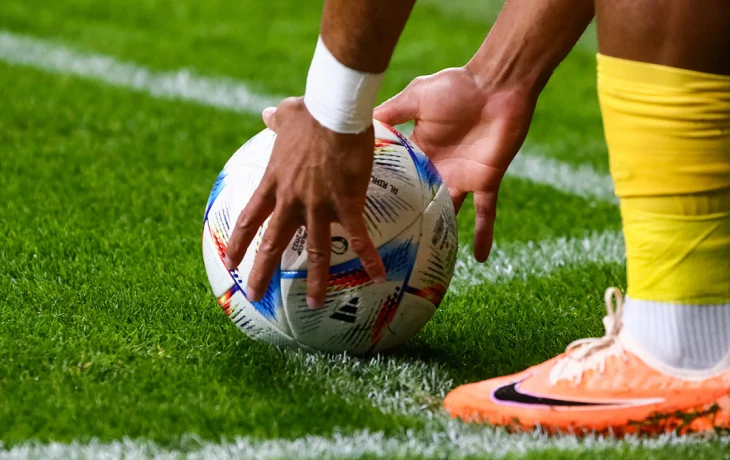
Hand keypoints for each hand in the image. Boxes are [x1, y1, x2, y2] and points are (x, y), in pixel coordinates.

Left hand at [225, 97, 385, 308]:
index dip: (238, 243)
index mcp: (275, 182)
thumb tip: (266, 114)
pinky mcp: (346, 203)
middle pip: (272, 243)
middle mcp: (291, 200)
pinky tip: (377, 276)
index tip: (230, 262)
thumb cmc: (313, 111)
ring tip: (313, 304)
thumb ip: (276, 120)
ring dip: (314, 280)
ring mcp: (318, 205)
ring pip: (315, 251)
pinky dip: (368, 258)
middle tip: (254, 295)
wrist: (335, 110)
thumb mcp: (288, 114)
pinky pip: (358, 237)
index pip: (249, 218)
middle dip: (261, 272)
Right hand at [374, 67, 535, 261]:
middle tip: (385, 246)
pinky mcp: (485, 182)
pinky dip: (484, 235)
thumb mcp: (414, 98)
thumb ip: (390, 113)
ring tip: (423, 262)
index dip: (381, 193)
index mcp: (418, 150)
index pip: (396, 177)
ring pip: (447, 214)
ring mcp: (461, 178)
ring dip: (439, 236)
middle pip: (418, 202)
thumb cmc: (456, 86)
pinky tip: (480, 259)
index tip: (362, 212)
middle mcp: (437, 169)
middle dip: (405, 222)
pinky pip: (485, 214)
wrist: (497, 85)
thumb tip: (356, 122)